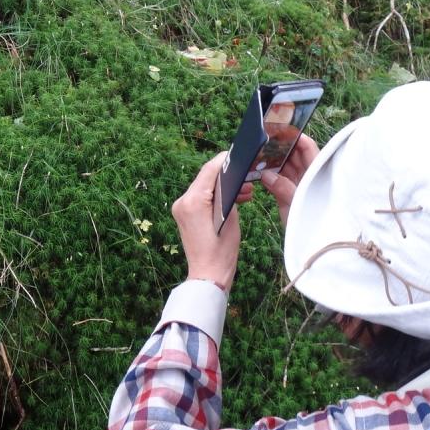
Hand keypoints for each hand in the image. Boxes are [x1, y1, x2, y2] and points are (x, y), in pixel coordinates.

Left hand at [171, 152, 252, 291]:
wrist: (208, 275)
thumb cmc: (221, 252)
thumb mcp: (231, 220)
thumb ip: (229, 195)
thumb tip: (232, 180)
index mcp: (193, 202)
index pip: (209, 171)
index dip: (224, 160)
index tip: (238, 154)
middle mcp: (183, 202)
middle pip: (205, 177)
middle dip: (226, 174)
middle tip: (248, 175)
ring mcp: (181, 208)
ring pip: (204, 187)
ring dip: (223, 186)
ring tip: (246, 190)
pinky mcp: (184, 214)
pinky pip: (201, 198)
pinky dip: (216, 196)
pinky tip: (234, 198)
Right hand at [258, 134, 318, 224]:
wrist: (312, 247)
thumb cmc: (313, 225)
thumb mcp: (298, 205)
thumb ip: (284, 188)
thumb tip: (266, 175)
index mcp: (316, 173)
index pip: (308, 148)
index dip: (296, 137)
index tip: (280, 130)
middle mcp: (308, 176)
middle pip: (294, 155)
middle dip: (280, 147)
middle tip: (263, 140)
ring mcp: (298, 185)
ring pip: (285, 167)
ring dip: (272, 161)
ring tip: (258, 153)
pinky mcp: (288, 195)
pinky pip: (277, 179)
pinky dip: (269, 175)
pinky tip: (257, 170)